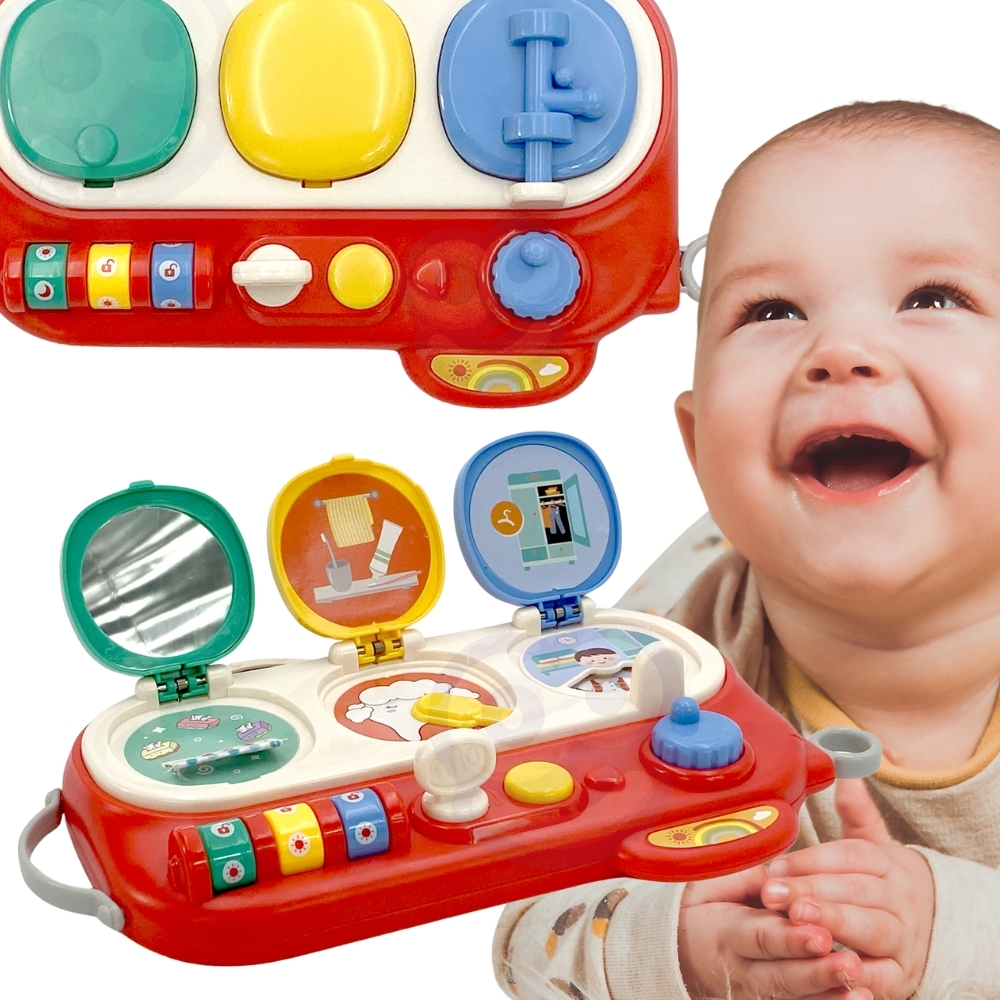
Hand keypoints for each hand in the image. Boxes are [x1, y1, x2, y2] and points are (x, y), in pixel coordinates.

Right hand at [678, 865, 870, 998]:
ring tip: (860, 986)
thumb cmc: (704, 908)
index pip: (762, 937)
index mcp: (728, 934)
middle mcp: (744, 971)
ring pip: (795, 998)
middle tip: (849, 963)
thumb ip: (746, 878)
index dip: (791, 939)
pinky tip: (859, 999)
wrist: (682, 952)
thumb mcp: (711, 885)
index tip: (820, 933)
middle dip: (817, 971)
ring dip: (828, 994)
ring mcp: (758, 993)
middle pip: (783, 975)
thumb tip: (780, 875)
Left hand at [759, 780, 933, 999]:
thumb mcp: (873, 847)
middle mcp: (900, 899)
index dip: (810, 860)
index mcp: (888, 863)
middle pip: (857, 890)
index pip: (849, 856)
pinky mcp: (902, 976)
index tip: (773, 867)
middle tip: (773, 894)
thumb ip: (856, 813)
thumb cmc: (883, 884)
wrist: (933, 930)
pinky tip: (826, 965)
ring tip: (798, 922)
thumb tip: (844, 770)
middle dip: (812, 891)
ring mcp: (905, 938)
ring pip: (872, 928)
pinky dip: (856, 973)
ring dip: (835, 924)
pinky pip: (882, 976)